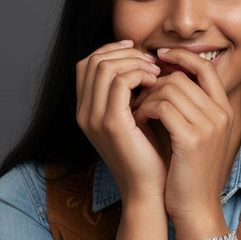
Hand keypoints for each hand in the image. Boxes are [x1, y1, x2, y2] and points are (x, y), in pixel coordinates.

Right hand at [75, 40, 166, 203]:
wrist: (149, 189)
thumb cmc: (148, 154)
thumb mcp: (135, 117)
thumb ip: (130, 92)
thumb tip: (142, 59)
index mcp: (86, 111)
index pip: (87, 64)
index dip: (112, 50)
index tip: (138, 52)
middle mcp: (84, 113)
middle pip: (92, 61)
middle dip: (124, 53)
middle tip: (150, 60)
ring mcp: (94, 118)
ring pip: (105, 67)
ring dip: (134, 62)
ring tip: (156, 72)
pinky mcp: (111, 124)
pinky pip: (119, 83)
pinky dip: (139, 74)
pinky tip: (155, 82)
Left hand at [133, 48, 234, 239]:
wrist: (196, 209)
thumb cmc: (189, 174)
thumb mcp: (195, 136)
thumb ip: (188, 108)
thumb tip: (163, 79)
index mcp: (224, 111)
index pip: (205, 67)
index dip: (180, 58)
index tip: (157, 58)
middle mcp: (220, 115)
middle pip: (180, 77)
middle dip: (152, 83)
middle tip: (137, 96)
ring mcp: (208, 126)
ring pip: (169, 88)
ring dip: (145, 97)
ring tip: (135, 111)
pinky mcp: (192, 139)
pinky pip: (162, 107)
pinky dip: (145, 109)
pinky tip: (137, 120)